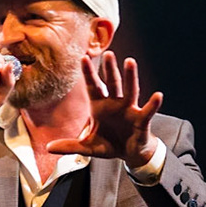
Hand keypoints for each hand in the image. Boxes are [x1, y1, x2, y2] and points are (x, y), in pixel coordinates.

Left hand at [42, 51, 163, 169]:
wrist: (129, 153)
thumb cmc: (109, 144)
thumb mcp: (87, 147)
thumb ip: (69, 146)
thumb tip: (48, 148)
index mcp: (99, 106)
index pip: (93, 86)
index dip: (88, 73)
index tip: (83, 57)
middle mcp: (115, 103)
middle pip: (112, 83)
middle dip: (110, 69)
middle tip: (108, 53)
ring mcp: (129, 109)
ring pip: (130, 90)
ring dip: (130, 76)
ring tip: (130, 62)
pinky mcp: (141, 119)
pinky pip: (148, 111)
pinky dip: (153, 104)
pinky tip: (158, 95)